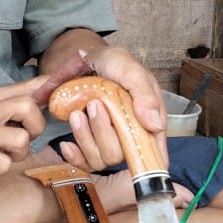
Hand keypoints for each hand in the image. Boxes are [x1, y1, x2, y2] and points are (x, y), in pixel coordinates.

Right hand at [0, 79, 48, 193]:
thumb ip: (19, 101)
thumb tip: (51, 87)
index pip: (31, 85)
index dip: (54, 89)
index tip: (67, 95)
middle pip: (28, 107)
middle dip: (36, 128)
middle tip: (25, 138)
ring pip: (21, 139)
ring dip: (20, 154)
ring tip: (6, 154)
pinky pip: (2, 162)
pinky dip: (3, 167)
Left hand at [58, 44, 167, 173]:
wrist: (85, 59)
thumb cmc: (113, 64)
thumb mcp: (131, 70)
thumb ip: (144, 94)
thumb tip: (155, 124)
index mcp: (148, 121)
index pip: (154, 152)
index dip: (148, 161)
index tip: (130, 151)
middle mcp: (130, 135)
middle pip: (121, 155)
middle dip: (103, 131)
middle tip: (93, 104)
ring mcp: (108, 141)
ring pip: (100, 159)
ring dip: (85, 137)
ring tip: (77, 112)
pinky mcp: (89, 143)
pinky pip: (83, 163)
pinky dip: (74, 156)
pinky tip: (67, 143)